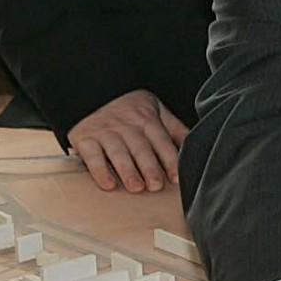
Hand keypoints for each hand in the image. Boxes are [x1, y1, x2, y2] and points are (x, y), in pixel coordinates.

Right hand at [66, 89, 186, 192]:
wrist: (94, 92)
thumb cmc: (130, 109)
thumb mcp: (156, 111)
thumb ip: (175, 130)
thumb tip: (196, 145)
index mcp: (147, 119)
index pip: (161, 140)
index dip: (169, 159)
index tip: (176, 178)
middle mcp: (126, 124)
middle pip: (140, 147)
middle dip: (150, 167)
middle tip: (156, 186)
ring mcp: (105, 131)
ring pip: (118, 152)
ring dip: (128, 171)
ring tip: (136, 187)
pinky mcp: (84, 138)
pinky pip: (92, 156)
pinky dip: (99, 171)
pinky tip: (108, 184)